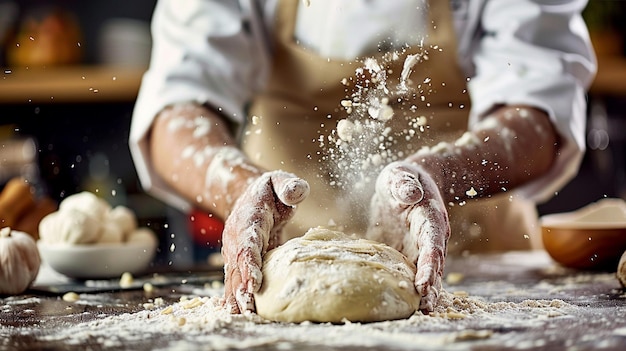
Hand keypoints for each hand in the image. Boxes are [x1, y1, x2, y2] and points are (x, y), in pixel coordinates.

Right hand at [222, 170, 308, 312]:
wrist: (247, 195)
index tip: (254, 281)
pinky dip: (237, 296)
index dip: (250, 262)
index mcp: (248, 218)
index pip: (248, 242)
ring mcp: (235, 250)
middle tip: (247, 308)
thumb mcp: (280, 181)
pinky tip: (240, 313)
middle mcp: (237, 237)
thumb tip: (296, 192)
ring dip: (237, 296)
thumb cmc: (270, 190)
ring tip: (242, 316)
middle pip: (237, 265)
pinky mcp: (239, 260)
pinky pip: (237, 279)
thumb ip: (289, 185)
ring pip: (234, 276)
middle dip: (241, 287)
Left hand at [366, 161, 449, 311]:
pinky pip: (411, 273)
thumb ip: (403, 183)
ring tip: (420, 313)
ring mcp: (420, 248)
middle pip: (433, 266)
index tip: (423, 282)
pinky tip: (406, 306)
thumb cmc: (403, 177)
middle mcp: (430, 237)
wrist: (409, 182)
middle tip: (424, 308)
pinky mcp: (409, 253)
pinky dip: (411, 289)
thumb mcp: (400, 174)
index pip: (432, 244)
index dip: (429, 264)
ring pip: (426, 274)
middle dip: (430, 286)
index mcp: (429, 219)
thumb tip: (408, 194)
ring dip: (425, 292)